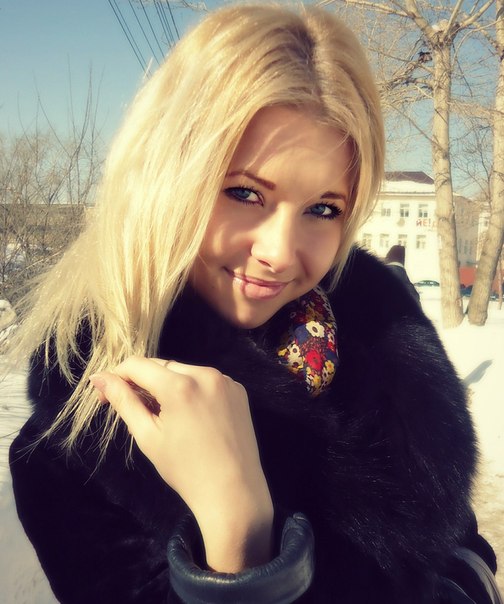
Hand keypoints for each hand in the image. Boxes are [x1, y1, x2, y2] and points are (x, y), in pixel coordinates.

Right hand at [90, 357, 272, 571]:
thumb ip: (124, 402)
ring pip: (185, 372)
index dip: (117, 377)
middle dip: (143, 382)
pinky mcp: (238, 390)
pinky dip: (193, 391)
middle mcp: (206, 374)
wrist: (233, 493)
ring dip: (169, 385)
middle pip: (162, 366)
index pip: (138, 365)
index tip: (107, 395)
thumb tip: (100, 378)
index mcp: (180, 385)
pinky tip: (191, 417)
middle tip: (134, 410)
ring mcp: (226, 381)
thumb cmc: (185, 470)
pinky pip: (207, 381)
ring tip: (164, 417)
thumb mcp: (147, 436)